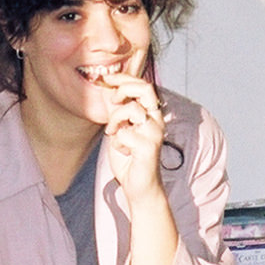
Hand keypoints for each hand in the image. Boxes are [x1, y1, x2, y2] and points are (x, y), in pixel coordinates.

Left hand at [100, 71, 167, 203]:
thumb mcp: (120, 128)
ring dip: (115, 120)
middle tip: (113, 100)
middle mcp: (157, 121)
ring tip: (113, 133)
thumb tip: (108, 90)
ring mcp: (154, 133)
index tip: (106, 79)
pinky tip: (122, 151)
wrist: (138, 187)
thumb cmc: (129, 158)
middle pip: (144, 88)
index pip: (142, 85)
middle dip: (123, 88)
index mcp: (152, 114)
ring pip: (131, 109)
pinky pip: (124, 133)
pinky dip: (117, 141)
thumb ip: (118, 111)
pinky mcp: (148, 147)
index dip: (123, 78)